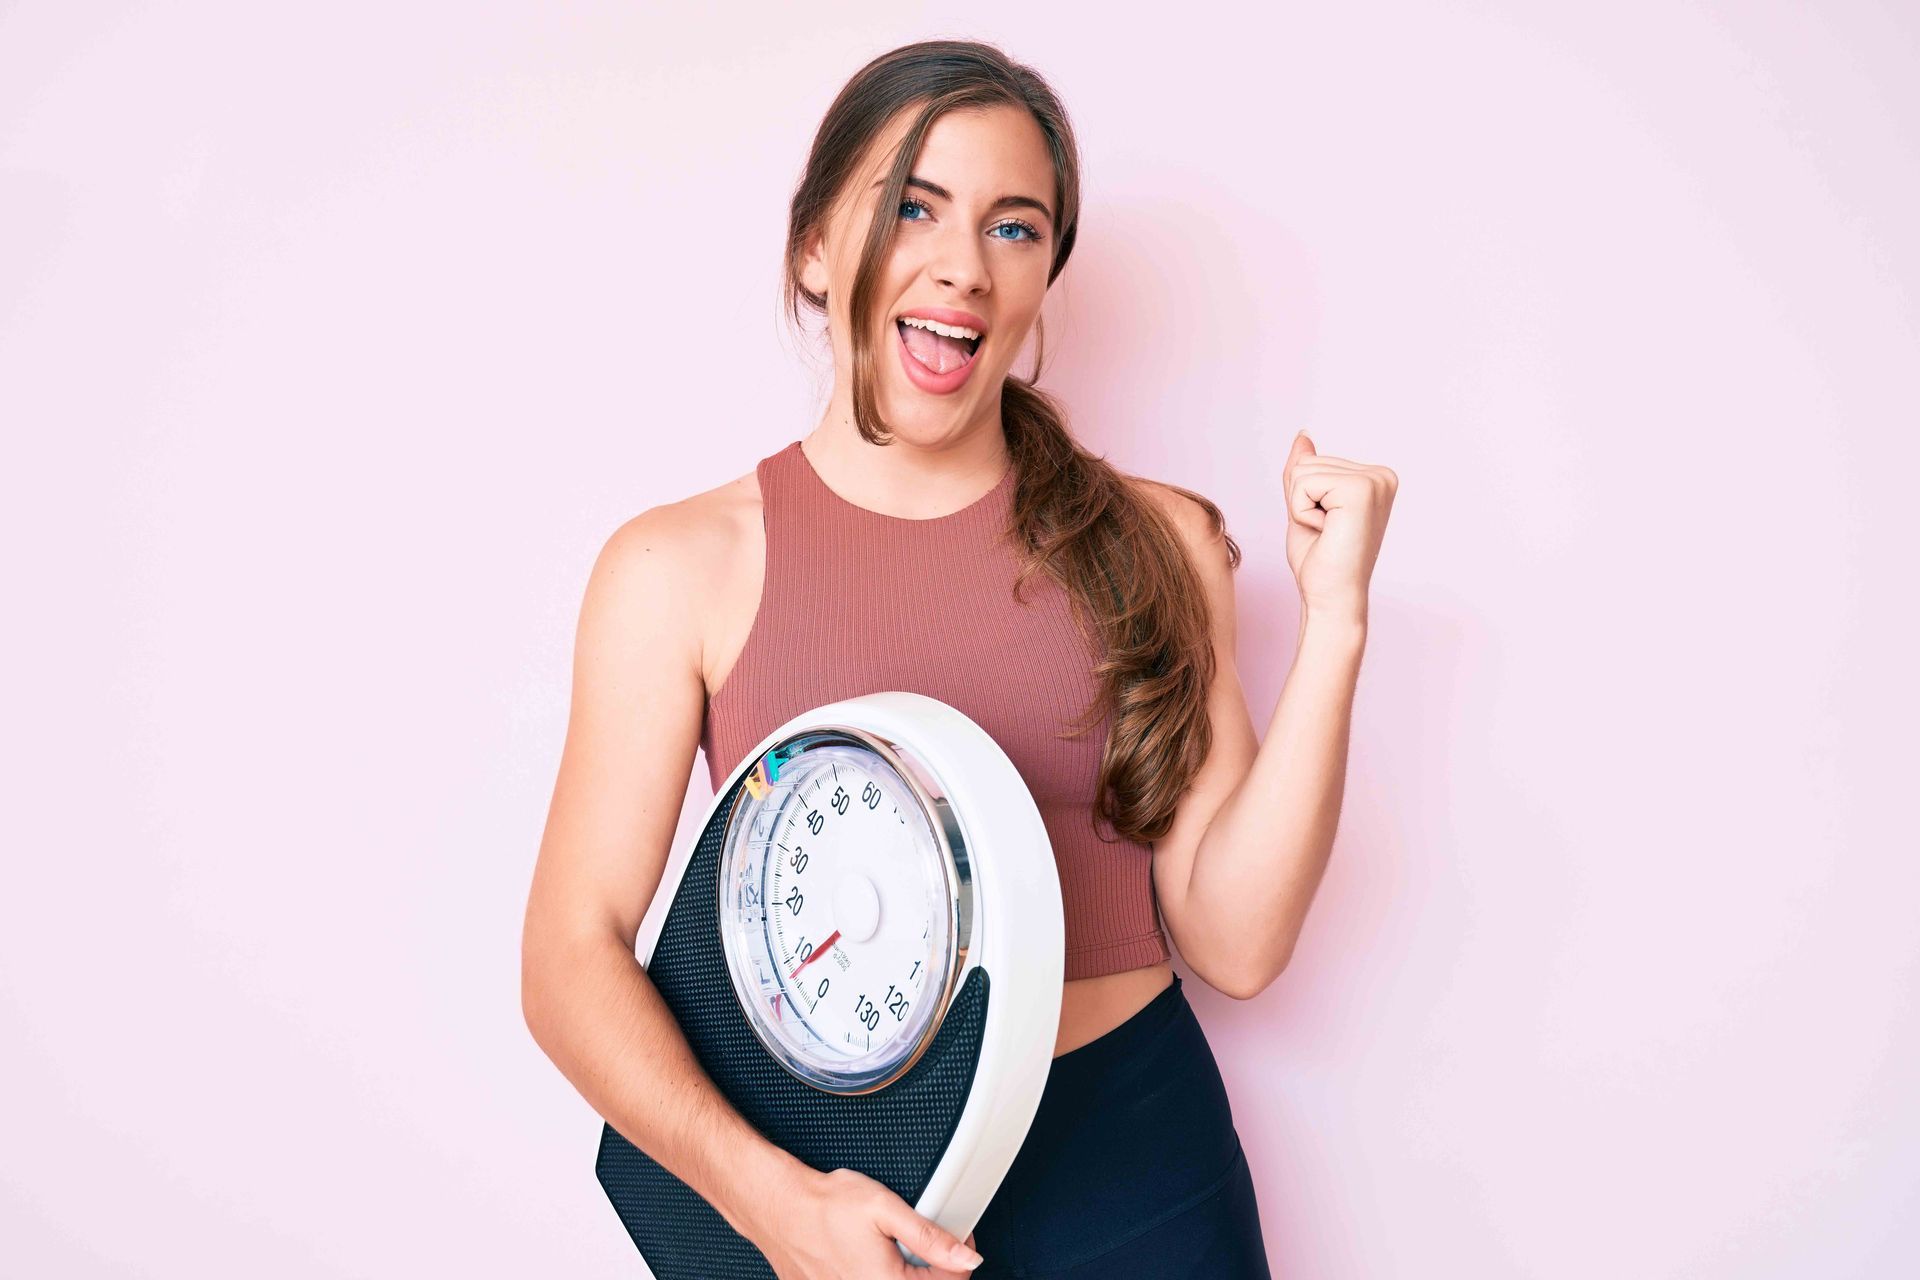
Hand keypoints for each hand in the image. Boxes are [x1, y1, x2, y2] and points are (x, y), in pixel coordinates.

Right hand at [746, 1163, 984, 1278]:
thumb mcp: (886, 1209)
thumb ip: (930, 1237)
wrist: (778, 1206)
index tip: (957, 1237)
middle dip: (930, 1267)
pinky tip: (865, 1254)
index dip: (959, 1257)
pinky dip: (874, 1272)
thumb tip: (965, 1257)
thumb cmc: (823, 1205)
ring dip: (901, 1270)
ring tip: (890, 1245)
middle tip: (921, 1239)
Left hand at [1282, 430, 1397, 621]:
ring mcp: (1375, 481)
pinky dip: (1303, 512)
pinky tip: (1327, 532)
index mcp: (1375, 477)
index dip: (1304, 498)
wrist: (1332, 598)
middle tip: (1326, 532)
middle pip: (1307, 462)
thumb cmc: (1322, 561)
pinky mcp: (1362, 490)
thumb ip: (1305, 471)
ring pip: (1303, 471)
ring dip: (1302, 508)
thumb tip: (1303, 436)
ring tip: (1328, 533)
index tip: (1327, 526)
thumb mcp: (1305, 506)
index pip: (1312, 462)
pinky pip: (1303, 483)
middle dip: (1302, 501)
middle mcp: (1381, 475)